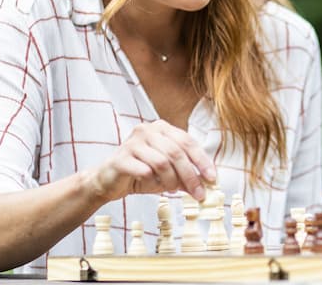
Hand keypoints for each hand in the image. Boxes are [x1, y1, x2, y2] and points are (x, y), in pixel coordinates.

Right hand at [85, 120, 216, 201]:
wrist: (109, 181)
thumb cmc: (141, 174)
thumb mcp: (169, 174)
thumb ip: (186, 175)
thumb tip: (207, 184)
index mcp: (161, 128)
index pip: (188, 142)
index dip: (202, 161)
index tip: (212, 178)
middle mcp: (147, 130)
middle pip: (176, 153)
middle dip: (190, 176)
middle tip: (199, 193)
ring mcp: (132, 142)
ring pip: (162, 162)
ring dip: (171, 181)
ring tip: (172, 190)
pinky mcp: (120, 158)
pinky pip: (144, 171)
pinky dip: (152, 182)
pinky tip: (151, 185)